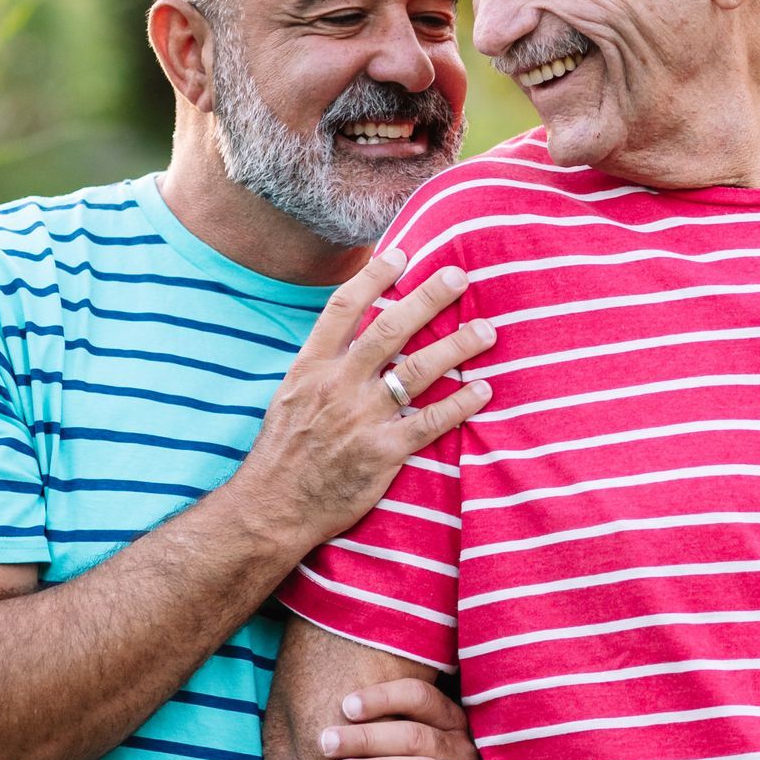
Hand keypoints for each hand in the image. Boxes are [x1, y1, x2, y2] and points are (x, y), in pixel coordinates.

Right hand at [240, 248, 493, 553]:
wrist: (272, 507)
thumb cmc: (282, 453)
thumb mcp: (289, 396)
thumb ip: (321, 365)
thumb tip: (351, 335)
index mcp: (312, 367)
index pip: (344, 308)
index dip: (374, 277)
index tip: (401, 252)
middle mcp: (338, 385)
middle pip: (389, 329)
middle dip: (427, 298)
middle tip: (459, 275)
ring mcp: (361, 418)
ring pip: (416, 371)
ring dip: (456, 346)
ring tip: (486, 329)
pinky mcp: (382, 453)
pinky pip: (429, 422)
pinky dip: (459, 404)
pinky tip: (484, 390)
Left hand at [319, 676, 484, 759]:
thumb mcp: (402, 745)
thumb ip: (379, 723)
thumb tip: (327, 702)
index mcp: (448, 720)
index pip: (419, 696)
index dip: (383, 698)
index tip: (345, 707)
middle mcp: (461, 749)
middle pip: (415, 736)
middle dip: (367, 738)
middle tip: (327, 744)